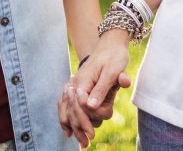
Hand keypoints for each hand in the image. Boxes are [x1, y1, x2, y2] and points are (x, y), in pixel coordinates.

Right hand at [57, 32, 132, 146]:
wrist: (111, 43)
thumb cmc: (114, 57)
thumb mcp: (112, 71)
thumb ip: (102, 88)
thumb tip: (91, 106)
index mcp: (84, 81)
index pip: (81, 106)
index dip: (87, 120)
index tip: (92, 134)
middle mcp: (76, 84)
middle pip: (74, 110)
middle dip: (80, 127)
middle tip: (87, 143)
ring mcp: (75, 86)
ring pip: (69, 109)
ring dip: (75, 126)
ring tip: (82, 142)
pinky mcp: (78, 88)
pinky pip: (68, 105)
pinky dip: (67, 117)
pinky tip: (68, 131)